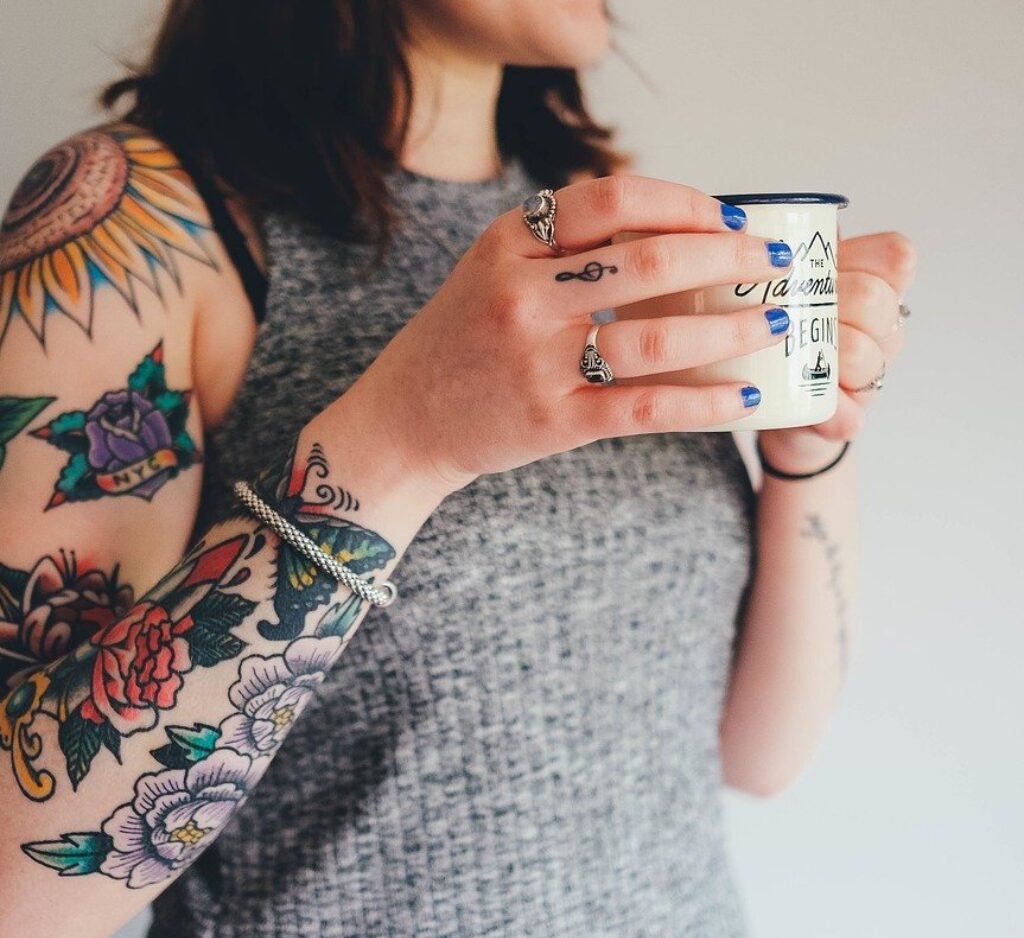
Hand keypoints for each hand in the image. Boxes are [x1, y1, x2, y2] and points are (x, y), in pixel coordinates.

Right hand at [345, 174, 794, 499]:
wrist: (405, 421)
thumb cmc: (458, 343)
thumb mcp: (491, 271)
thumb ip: (560, 248)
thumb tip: (666, 232)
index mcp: (508, 244)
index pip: (613, 200)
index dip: (685, 202)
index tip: (731, 218)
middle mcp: (522, 296)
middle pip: (650, 262)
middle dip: (728, 259)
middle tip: (773, 265)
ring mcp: (538, 361)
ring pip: (659, 336)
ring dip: (732, 328)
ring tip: (777, 321)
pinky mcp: (554, 421)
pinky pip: (646, 407)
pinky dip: (704, 403)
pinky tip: (743, 397)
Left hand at [757, 229, 917, 473]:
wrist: (769, 404)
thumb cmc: (777, 331)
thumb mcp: (780, 284)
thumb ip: (780, 250)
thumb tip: (755, 220)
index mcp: (874, 287)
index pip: (895, 257)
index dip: (858, 258)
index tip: (814, 269)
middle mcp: (883, 331)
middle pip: (875, 300)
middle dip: (828, 303)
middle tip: (783, 312)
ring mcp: (870, 377)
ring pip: (863, 355)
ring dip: (821, 353)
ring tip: (784, 352)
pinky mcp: (848, 420)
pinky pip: (848, 413)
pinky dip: (822, 408)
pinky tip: (799, 401)